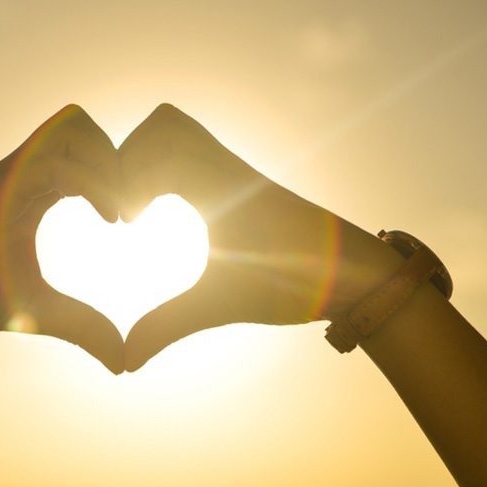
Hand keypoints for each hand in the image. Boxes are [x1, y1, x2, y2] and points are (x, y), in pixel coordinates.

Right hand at [0, 105, 124, 372]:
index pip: (89, 157)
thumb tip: (121, 361)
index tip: (133, 222)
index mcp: (35, 195)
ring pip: (74, 127)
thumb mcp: (37, 312)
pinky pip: (53, 159)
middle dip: (123, 160)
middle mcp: (25, 177)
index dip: (121, 179)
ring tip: (120, 213)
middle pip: (86, 129)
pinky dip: (92, 180)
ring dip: (110, 162)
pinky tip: (105, 218)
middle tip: (134, 210)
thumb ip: (81, 326)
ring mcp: (10, 175)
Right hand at [119, 104, 402, 370]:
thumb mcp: (224, 305)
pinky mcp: (243, 183)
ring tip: (142, 206)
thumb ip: (169, 326)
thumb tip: (126, 362)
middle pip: (167, 124)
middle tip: (127, 208)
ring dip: (150, 158)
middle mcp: (229, 167)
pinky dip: (169, 168)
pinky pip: (198, 151)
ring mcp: (238, 171)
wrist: (360, 274)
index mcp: (222, 187)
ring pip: (183, 131)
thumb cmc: (299, 283)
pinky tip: (169, 212)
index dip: (126, 179)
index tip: (126, 224)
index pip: (160, 151)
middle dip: (130, 157)